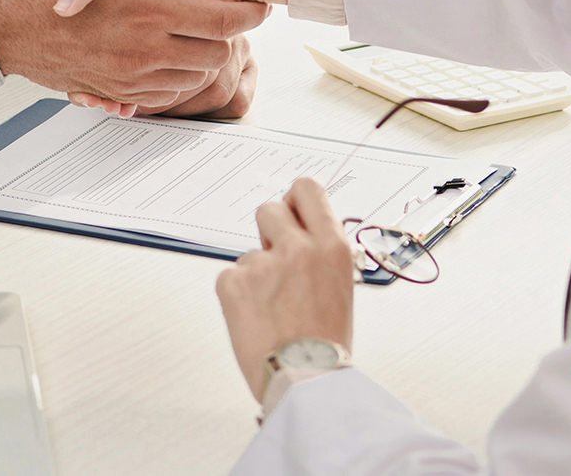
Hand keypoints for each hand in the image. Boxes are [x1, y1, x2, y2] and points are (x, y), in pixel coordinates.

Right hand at [0, 0, 269, 108]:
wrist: (1, 23)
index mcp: (147, 7)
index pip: (223, 21)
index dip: (249, 15)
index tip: (257, 5)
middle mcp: (144, 49)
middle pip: (217, 55)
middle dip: (230, 38)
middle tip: (229, 19)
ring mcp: (130, 77)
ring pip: (195, 79)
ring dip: (205, 58)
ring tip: (199, 34)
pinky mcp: (115, 92)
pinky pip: (165, 96)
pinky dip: (177, 79)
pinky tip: (171, 54)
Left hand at [216, 176, 356, 400]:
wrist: (306, 380)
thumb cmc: (326, 344)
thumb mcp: (340, 286)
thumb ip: (320, 253)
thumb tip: (303, 233)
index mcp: (331, 246)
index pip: (307, 189)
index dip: (295, 199)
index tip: (292, 210)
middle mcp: (298, 248)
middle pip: (269, 209)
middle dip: (270, 231)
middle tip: (277, 260)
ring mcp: (263, 264)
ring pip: (249, 251)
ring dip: (256, 272)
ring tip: (272, 307)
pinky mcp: (233, 283)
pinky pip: (230, 276)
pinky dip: (237, 294)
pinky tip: (255, 317)